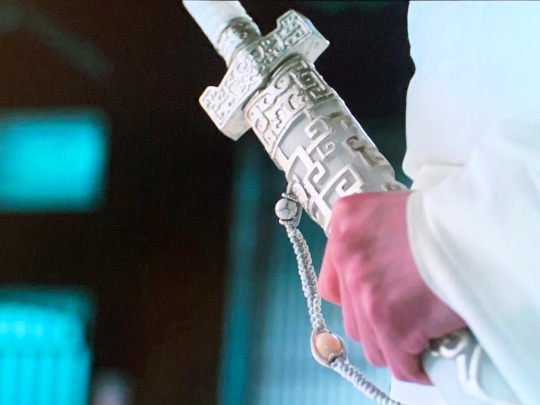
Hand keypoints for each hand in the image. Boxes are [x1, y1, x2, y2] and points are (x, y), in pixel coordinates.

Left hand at [318, 191, 466, 383]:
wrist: (479, 226)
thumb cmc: (448, 216)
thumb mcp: (396, 210)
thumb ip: (376, 240)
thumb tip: (381, 275)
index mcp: (347, 224)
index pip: (332, 281)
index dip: (355, 299)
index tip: (376, 303)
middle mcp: (347, 257)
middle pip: (353, 316)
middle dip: (379, 323)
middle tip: (409, 319)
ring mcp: (365, 292)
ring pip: (372, 343)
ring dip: (396, 345)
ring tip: (424, 336)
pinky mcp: (391, 323)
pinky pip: (400, 363)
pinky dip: (417, 366)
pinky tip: (433, 357)